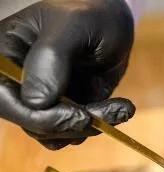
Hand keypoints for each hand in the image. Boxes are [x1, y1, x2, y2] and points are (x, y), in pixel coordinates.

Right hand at [0, 0, 134, 149]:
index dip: (40, 117)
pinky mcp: (63, 110)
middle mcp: (17, 82)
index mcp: (4, 57)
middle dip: (75, 124)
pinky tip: (119, 109)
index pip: (5, 100)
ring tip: (120, 107)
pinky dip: (100, 125)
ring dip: (92, 126)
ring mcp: (40, 99)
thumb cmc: (88, 13)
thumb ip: (51, 59)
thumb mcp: (72, 25)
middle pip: (33, 124)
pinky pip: (75, 132)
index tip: (81, 116)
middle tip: (112, 112)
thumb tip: (36, 102)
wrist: (110, 21)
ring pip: (56, 134)